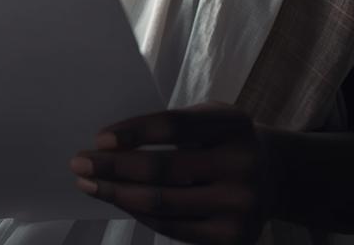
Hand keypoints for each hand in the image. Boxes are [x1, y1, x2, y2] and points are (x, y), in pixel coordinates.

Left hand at [70, 103, 278, 244]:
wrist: (275, 176)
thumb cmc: (224, 141)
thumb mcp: (210, 119)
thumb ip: (170, 128)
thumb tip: (108, 145)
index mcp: (234, 124)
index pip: (175, 126)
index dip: (134, 132)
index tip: (98, 139)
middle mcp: (242, 164)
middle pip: (163, 169)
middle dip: (113, 167)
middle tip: (78, 163)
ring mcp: (241, 204)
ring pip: (162, 202)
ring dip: (117, 193)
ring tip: (89, 184)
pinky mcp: (233, 237)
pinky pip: (172, 226)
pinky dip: (139, 213)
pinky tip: (119, 200)